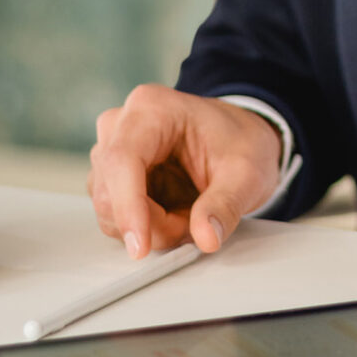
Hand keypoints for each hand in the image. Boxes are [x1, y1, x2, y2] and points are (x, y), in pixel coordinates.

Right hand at [89, 85, 281, 259]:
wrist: (239, 138)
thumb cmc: (240, 142)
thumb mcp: (247, 173)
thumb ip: (226, 205)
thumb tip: (207, 238)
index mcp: (152, 109)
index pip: (123, 160)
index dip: (127, 206)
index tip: (141, 247)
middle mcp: (120, 125)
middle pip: (110, 193)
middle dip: (152, 224)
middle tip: (196, 224)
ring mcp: (110, 152)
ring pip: (109, 211)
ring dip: (152, 227)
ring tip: (192, 213)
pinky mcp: (110, 178)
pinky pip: (114, 217)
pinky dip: (146, 227)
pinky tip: (175, 214)